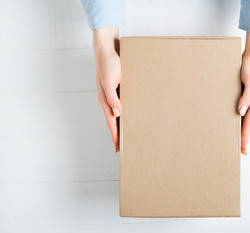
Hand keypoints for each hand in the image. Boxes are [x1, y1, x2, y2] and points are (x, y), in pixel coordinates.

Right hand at [93, 27, 121, 151]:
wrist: (105, 50)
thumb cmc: (108, 64)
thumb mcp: (110, 81)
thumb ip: (112, 98)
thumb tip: (118, 113)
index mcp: (104, 100)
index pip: (111, 122)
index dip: (114, 135)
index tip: (118, 148)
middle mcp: (106, 100)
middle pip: (112, 121)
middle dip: (116, 134)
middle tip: (121, 146)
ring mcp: (110, 95)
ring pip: (115, 114)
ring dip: (119, 124)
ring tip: (125, 134)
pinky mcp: (115, 89)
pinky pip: (119, 105)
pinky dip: (123, 113)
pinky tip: (127, 115)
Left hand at [238, 32, 249, 154]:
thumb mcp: (249, 81)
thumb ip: (246, 96)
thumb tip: (241, 112)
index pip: (248, 125)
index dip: (245, 137)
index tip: (242, 149)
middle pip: (247, 125)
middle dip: (243, 138)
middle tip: (239, 151)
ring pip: (245, 119)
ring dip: (241, 130)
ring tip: (236, 140)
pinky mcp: (245, 94)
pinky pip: (242, 110)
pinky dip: (238, 119)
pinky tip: (233, 121)